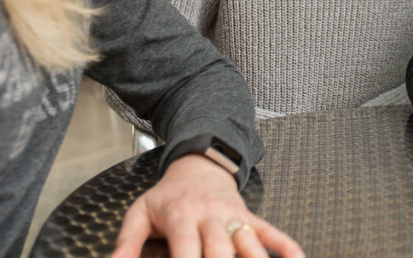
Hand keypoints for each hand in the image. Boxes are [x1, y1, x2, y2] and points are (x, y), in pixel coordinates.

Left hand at [112, 153, 303, 257]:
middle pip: (220, 252)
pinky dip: (287, 247)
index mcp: (182, 216)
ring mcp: (234, 218)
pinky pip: (272, 233)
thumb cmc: (168, 194)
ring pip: (249, 244)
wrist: (199, 162)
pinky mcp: (250, 218)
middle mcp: (211, 217)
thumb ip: (125, 243)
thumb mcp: (140, 212)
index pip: (186, 250)